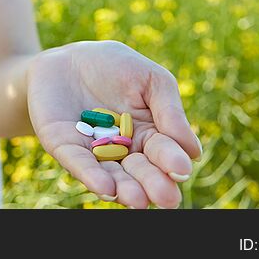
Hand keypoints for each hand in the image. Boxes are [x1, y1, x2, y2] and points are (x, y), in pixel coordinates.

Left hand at [26, 40, 202, 208]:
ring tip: (137, 200)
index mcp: (148, 135)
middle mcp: (122, 151)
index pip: (163, 152)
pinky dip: (91, 175)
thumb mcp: (150, 79)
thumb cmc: (114, 67)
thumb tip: (194, 152)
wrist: (65, 58)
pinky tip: (105, 187)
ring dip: (125, 189)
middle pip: (140, 171)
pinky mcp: (64, 147)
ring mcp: (92, 152)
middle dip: (152, 183)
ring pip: (112, 175)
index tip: (181, 169)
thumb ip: (169, 111)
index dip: (172, 161)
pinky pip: (78, 163)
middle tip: (166, 197)